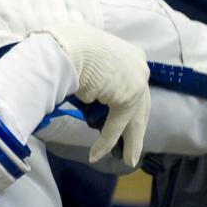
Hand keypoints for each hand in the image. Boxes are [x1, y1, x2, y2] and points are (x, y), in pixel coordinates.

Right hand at [44, 22, 150, 165]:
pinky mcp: (128, 97)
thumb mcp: (85, 61)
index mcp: (130, 55)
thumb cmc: (65, 49)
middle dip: (136, 129)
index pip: (134, 86)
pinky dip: (106, 142)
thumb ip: (93, 76)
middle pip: (141, 105)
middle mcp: (139, 67)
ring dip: (130, 142)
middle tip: (134, 148)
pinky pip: (116, 125)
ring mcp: (137, 81)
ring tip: (128, 159)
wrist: (65, 47)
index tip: (127, 120)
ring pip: (134, 119)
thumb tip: (88, 94)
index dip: (131, 106)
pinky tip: (96, 155)